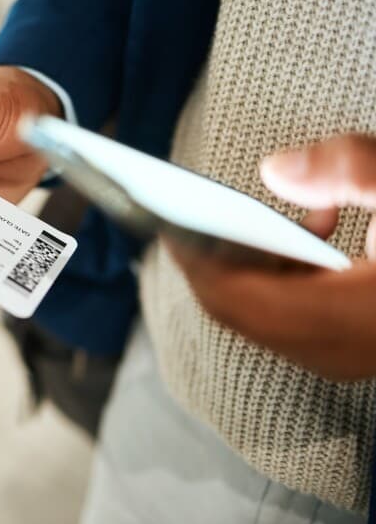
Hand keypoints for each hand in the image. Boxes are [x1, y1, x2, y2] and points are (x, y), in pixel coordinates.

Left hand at [167, 135, 375, 379]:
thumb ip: (354, 169)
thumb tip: (274, 168)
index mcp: (343, 315)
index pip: (234, 297)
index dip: (194, 258)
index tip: (167, 220)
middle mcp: (336, 347)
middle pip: (240, 310)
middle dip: (213, 260)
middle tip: (194, 212)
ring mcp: (346, 355)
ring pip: (264, 317)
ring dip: (251, 265)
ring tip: (256, 213)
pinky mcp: (358, 348)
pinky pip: (294, 318)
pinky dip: (286, 277)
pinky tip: (316, 231)